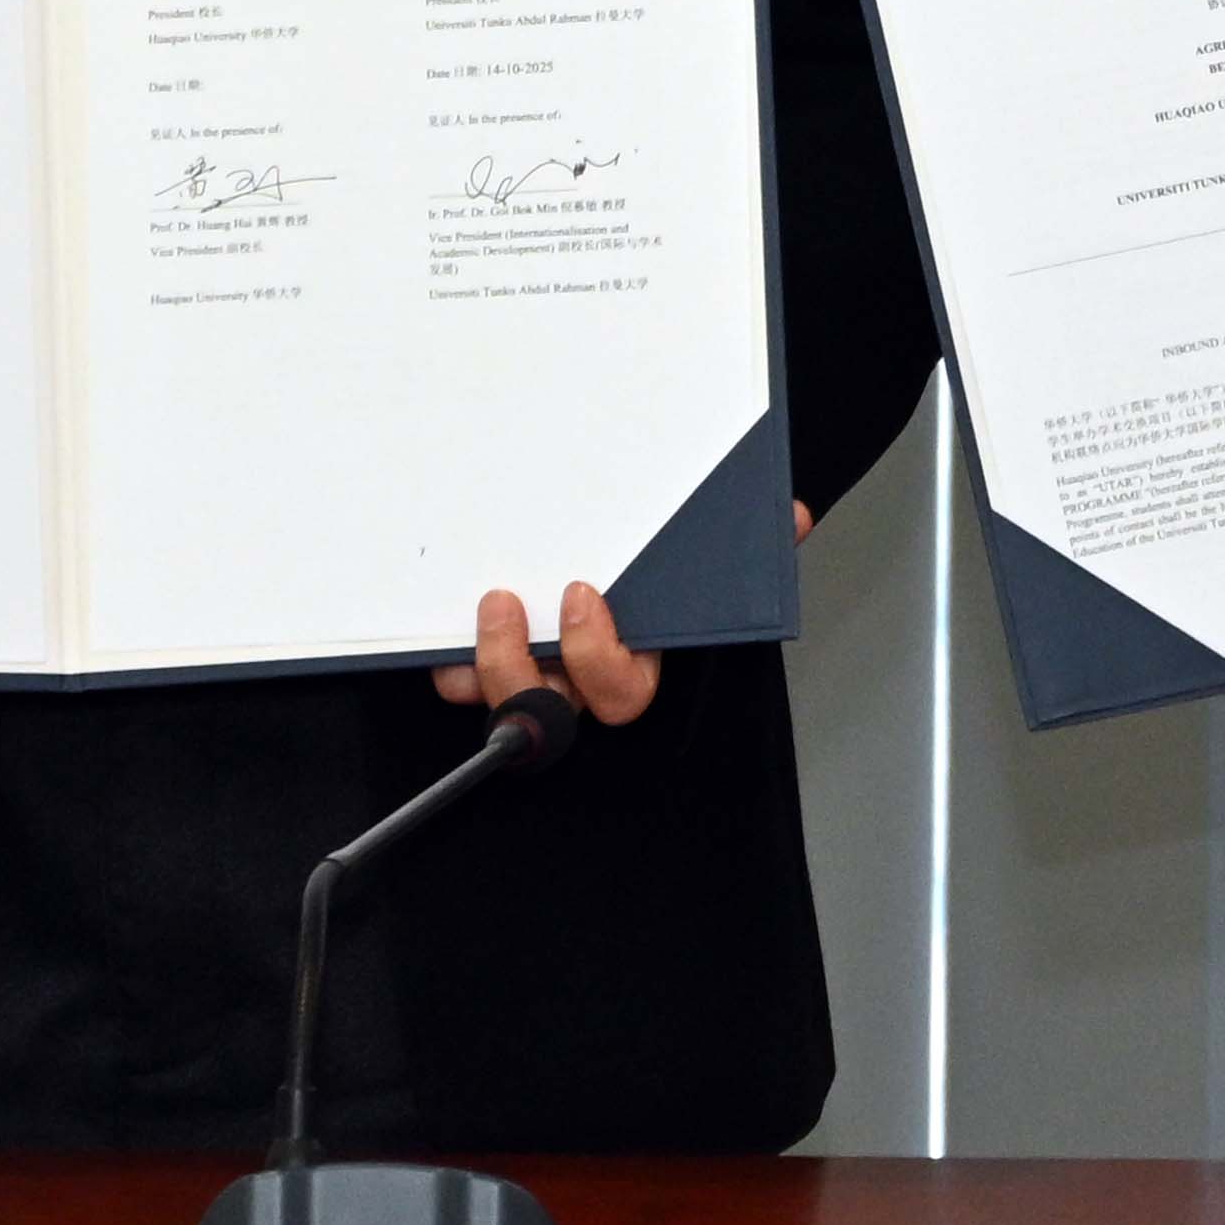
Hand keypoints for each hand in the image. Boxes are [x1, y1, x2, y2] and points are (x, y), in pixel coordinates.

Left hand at [415, 502, 798, 729]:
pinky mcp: (486, 664)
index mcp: (632, 659)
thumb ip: (749, 541)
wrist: (601, 559)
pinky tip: (432, 627)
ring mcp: (532, 676)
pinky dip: (442, 660)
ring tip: (476, 604)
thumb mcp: (696, 559)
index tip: (580, 595)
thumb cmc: (660, 577)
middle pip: (548, 709)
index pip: (620, 688)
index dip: (596, 654)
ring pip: (498, 698)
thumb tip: (793, 516)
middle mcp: (577, 681)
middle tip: (503, 602)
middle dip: (517, 666)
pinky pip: (458, 679)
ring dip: (478, 663)